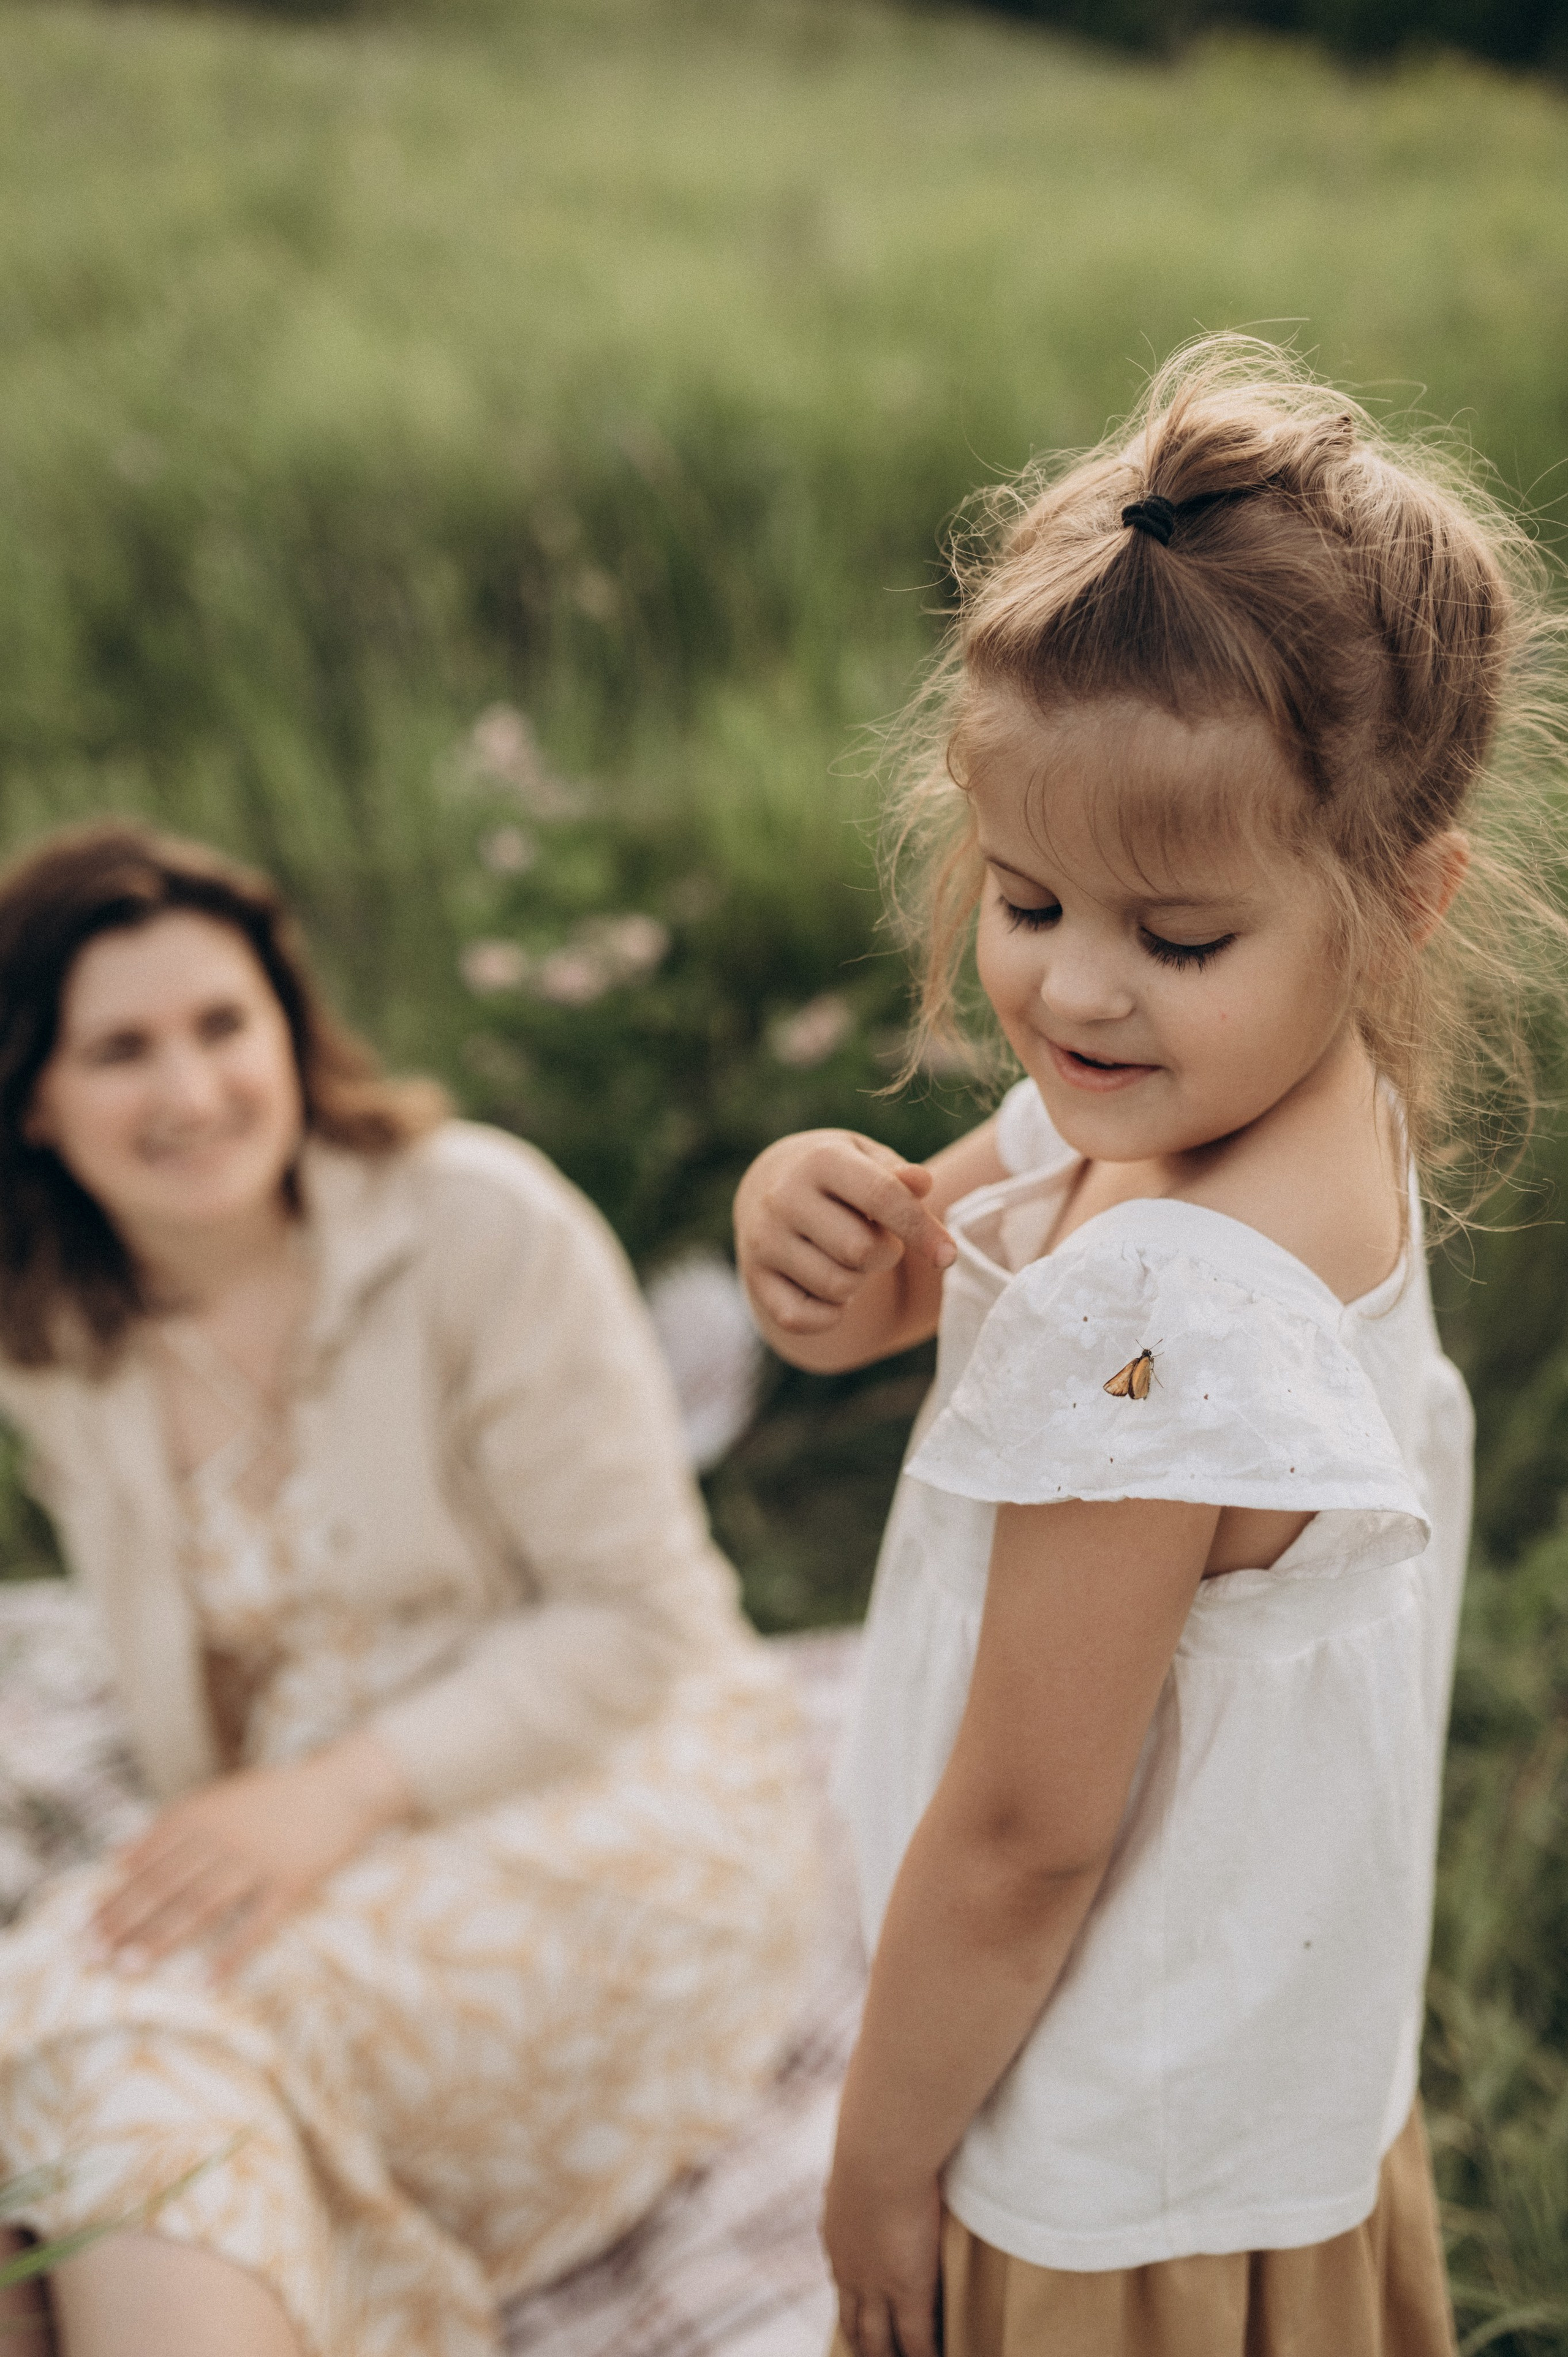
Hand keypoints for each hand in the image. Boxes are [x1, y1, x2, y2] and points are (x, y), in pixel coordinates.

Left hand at [91, 1728, 414, 1978]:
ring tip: (129, 1967)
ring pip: (201, 1905)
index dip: (112, 1896)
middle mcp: (225, 1838)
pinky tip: (207, 1983)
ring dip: (161, 1937)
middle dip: (124, 1922)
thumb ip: (168, 1827)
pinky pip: (257, 1925)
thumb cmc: (275, 1796)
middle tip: (90, 1956)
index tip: (81, 1928)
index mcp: (203, 1815)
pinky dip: (231, 1955)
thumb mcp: (218, 1798)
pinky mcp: (292, 1883)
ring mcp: (258, 1862)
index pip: (146, 1862)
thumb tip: (115, 1856)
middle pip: (165, 1886)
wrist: (344, 1784)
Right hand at [735, 1129, 954, 1338]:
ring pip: (838, 1286)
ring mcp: (762, 1241)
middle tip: (875, 1240)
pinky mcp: (754, 1279)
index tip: (948, 1256)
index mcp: (821, 1160)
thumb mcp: (867, 1160)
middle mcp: (784, 1198)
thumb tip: (922, 1182)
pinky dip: (829, 1315)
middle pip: (862, 1251)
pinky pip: (803, 1319)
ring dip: (858, 1281)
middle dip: (885, 1254)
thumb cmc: (838, 1175)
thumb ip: (898, 1174)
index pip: (882, 1197)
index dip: (923, 1230)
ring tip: (846, 1257)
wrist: (767, 1186)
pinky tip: (828, 1290)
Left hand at [822, 2145, 943, 2356]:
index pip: (844, 2284)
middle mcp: (848, 2270)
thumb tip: (868, 2138)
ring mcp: (876, 2285)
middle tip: (877, 2355)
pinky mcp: (908, 2291)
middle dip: (865, 2345)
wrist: (879, 2151)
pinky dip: (925, 2356)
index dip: (857, 2306)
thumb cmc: (875, 2140)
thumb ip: (868, 2167)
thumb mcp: (863, 2160)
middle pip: (853, 2325)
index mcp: (837, 2238)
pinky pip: (916, 2341)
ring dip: (888, 2356)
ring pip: (877, 2341)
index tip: (867, 2315)